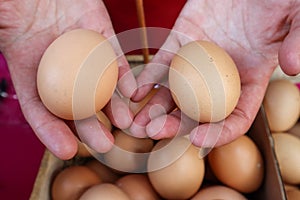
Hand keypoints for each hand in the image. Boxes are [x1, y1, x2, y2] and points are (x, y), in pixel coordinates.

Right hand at [0, 0, 135, 158]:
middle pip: (76, 105)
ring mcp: (83, 53)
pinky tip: (132, 92)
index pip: (41, 110)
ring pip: (100, 85)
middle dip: (91, 127)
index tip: (67, 151)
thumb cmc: (15, 3)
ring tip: (124, 123)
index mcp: (31, 73)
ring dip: (113, 106)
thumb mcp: (1, 26)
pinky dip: (123, 74)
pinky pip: (114, 57)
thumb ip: (0, 41)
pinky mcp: (101, 35)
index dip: (52, 132)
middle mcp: (60, 68)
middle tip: (104, 145)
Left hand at [130, 0, 299, 147]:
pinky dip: (149, 78)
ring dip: (155, 109)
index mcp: (250, 78)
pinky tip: (136, 92)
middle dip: (175, 126)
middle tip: (154, 133)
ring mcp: (198, 59)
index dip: (218, 133)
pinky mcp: (180, 40)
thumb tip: (293, 67)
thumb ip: (297, 40)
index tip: (197, 139)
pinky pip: (162, 63)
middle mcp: (220, 75)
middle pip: (197, 110)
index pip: (235, 117)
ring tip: (137, 124)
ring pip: (175, 91)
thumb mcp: (296, 18)